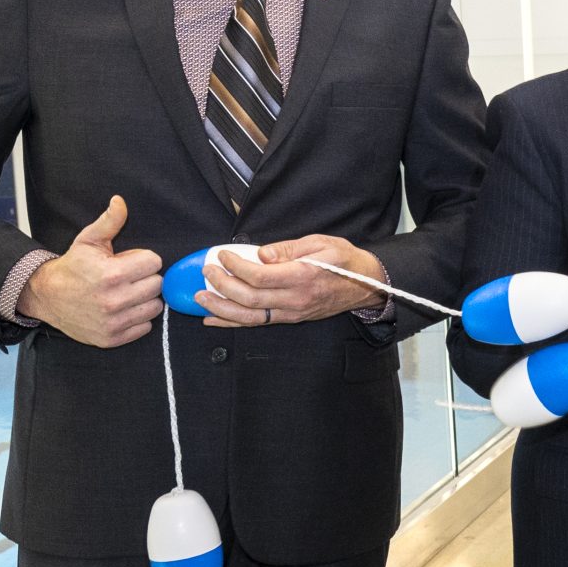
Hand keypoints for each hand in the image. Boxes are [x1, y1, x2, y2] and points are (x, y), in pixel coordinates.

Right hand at [20, 195, 162, 347]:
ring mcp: (113, 322)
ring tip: (126, 293)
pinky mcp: (111, 338)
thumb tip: (120, 200)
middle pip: (157, 285)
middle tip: (127, 278)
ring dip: (144, 299)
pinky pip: (145, 327)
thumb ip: (110, 221)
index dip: (143, 259)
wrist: (46, 296)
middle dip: (145, 278)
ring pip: (154, 307)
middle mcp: (114, 300)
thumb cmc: (73, 267)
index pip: (155, 262)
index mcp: (112, 274)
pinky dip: (137, 319)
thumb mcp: (88, 240)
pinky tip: (122, 310)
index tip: (129, 262)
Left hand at [203, 235, 388, 327]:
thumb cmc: (345, 261)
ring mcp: (292, 312)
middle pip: (249, 297)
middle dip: (221, 285)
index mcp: (303, 276)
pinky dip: (232, 322)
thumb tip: (261, 253)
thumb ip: (289, 248)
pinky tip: (213, 318)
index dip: (235, 265)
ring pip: (249, 316)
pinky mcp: (290, 318)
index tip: (222, 255)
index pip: (259, 275)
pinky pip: (256, 323)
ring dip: (220, 308)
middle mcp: (296, 298)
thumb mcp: (321, 243)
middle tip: (207, 272)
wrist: (366, 285)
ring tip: (200, 297)